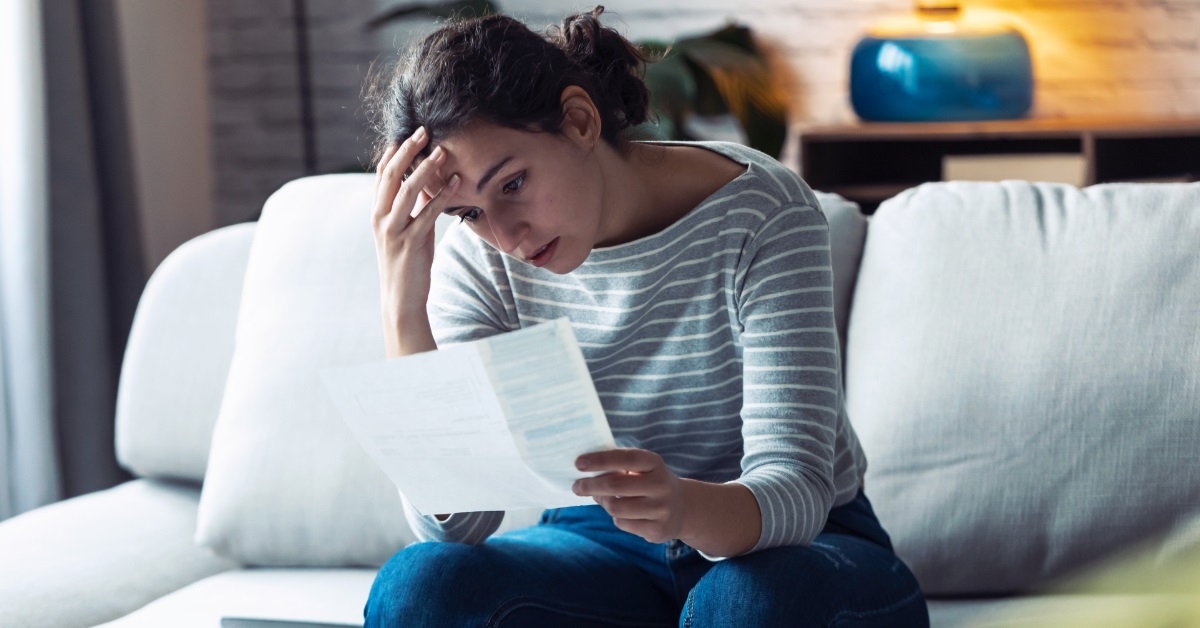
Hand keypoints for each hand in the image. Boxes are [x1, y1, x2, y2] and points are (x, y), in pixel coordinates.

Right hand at [372, 127, 459, 355]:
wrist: (401, 299)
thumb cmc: (406, 264)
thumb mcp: (407, 231)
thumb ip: (413, 209)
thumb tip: (427, 185)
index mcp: (377, 213)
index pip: (382, 176)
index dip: (394, 153)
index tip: (409, 134)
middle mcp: (380, 219)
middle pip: (391, 176)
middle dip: (408, 151)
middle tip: (424, 132)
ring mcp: (394, 231)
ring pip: (408, 191)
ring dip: (426, 168)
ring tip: (442, 151)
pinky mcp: (411, 243)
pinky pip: (428, 213)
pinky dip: (442, 195)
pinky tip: (456, 182)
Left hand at [572, 448, 686, 543]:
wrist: (684, 508)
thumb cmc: (651, 482)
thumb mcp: (642, 469)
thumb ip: (617, 468)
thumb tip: (585, 474)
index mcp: (655, 463)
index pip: (625, 459)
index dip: (601, 460)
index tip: (578, 463)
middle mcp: (661, 485)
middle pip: (616, 486)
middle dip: (591, 485)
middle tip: (576, 486)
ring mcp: (662, 509)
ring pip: (616, 508)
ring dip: (604, 502)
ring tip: (603, 498)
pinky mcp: (658, 530)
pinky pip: (623, 524)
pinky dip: (617, 518)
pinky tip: (624, 513)